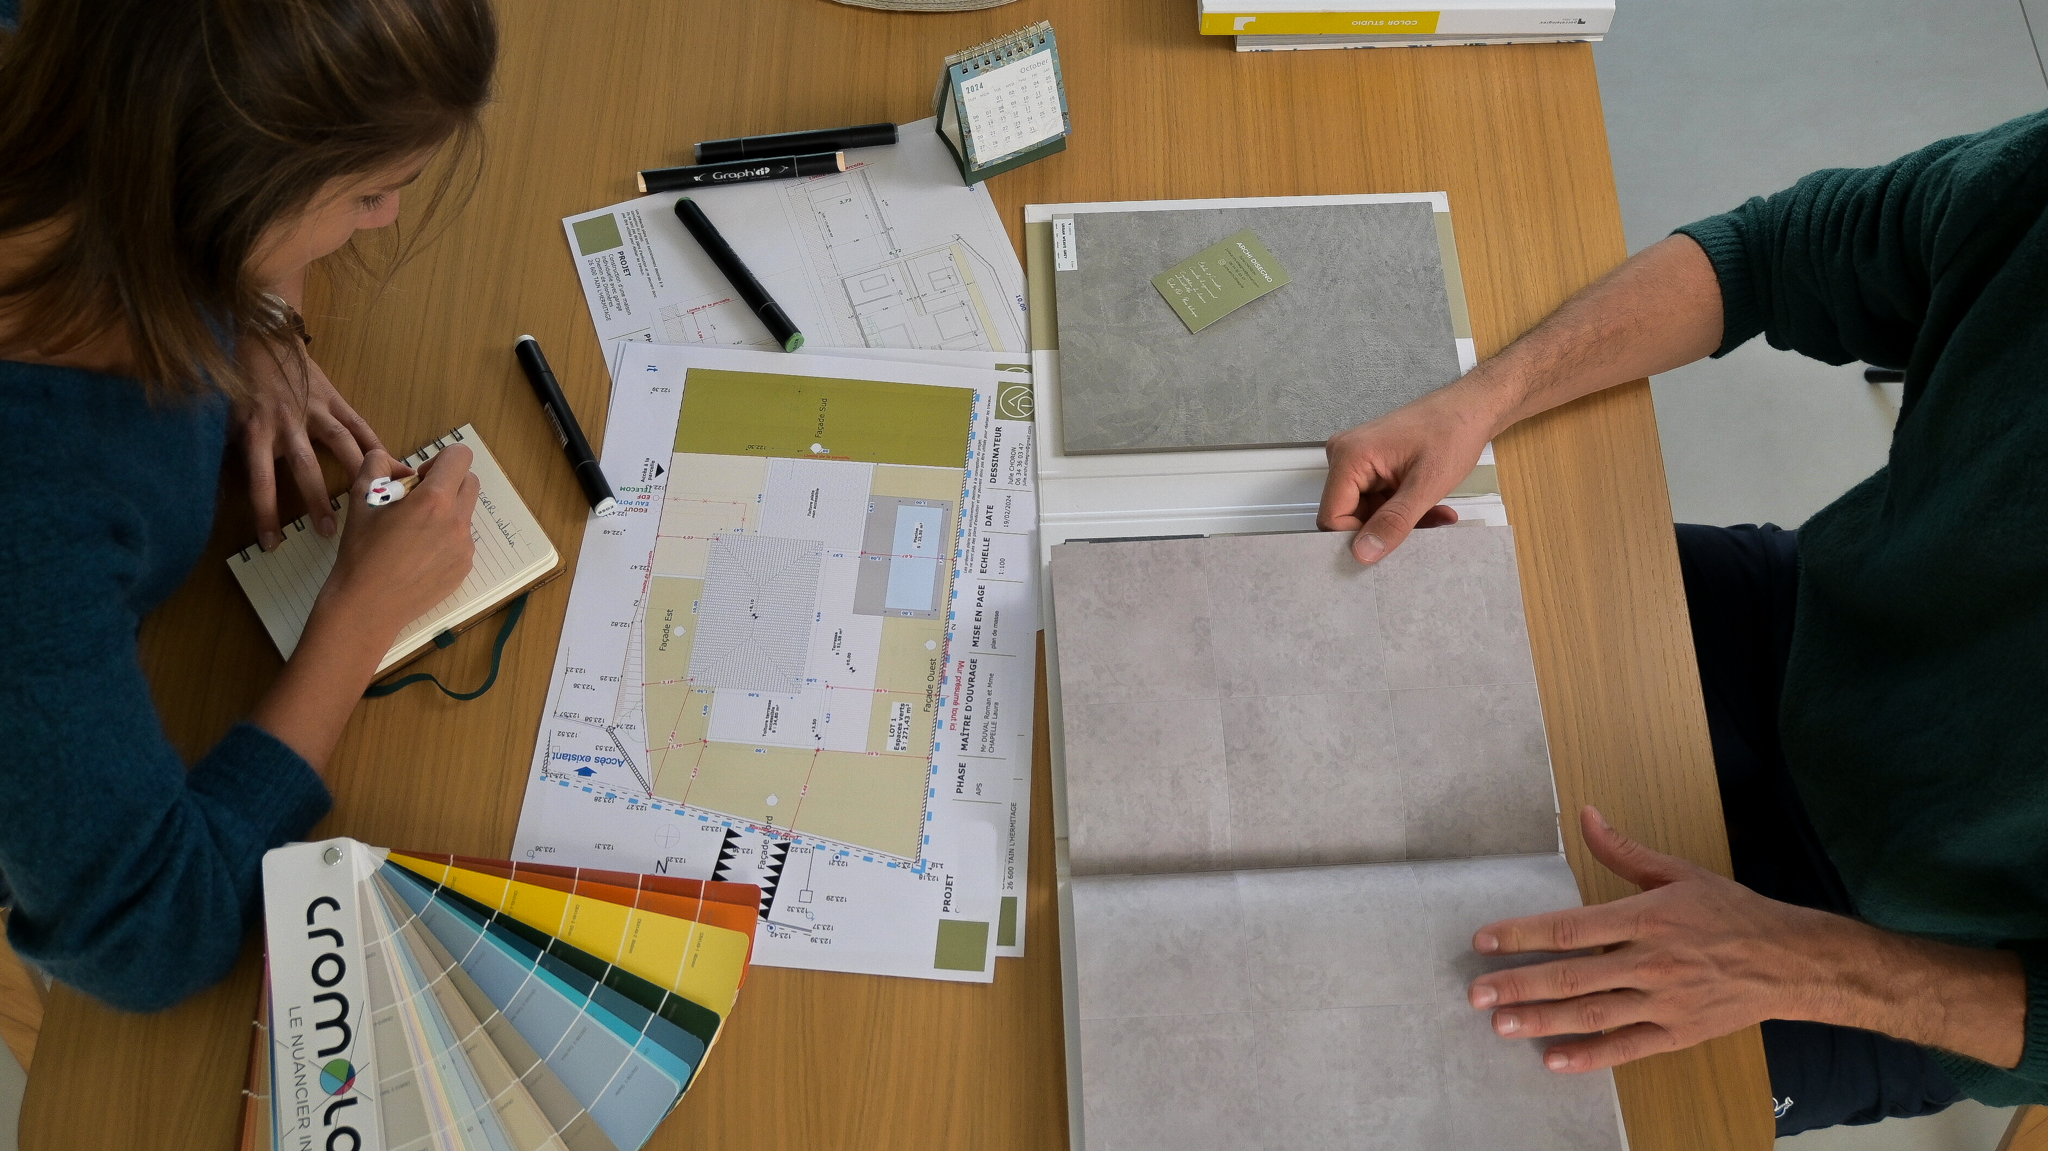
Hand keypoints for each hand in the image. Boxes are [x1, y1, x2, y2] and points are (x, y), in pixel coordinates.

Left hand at [234, 337, 383, 550]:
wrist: (259, 336)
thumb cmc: (238, 381)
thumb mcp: (223, 418)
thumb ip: (227, 453)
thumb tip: (220, 497)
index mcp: (255, 430)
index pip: (260, 481)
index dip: (265, 514)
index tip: (272, 543)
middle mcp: (287, 423)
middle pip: (305, 468)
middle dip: (317, 502)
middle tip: (329, 533)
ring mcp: (315, 409)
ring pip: (341, 446)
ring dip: (358, 476)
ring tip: (374, 501)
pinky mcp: (334, 399)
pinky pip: (358, 425)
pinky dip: (375, 445)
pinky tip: (393, 465)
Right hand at [315, 447, 478, 641]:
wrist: (367, 604)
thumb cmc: (361, 551)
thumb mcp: (361, 498)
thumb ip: (377, 464)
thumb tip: (399, 465)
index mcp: (434, 500)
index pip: (461, 457)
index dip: (440, 460)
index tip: (420, 478)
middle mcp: (457, 522)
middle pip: (470, 482)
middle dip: (447, 483)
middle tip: (417, 501)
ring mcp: (465, 547)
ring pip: (466, 513)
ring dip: (447, 511)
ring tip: (414, 531)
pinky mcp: (464, 568)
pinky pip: (463, 540)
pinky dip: (446, 538)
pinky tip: (418, 554)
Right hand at [1318, 382, 1497, 563]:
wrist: (1471, 408)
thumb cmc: (1453, 432)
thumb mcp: (1426, 485)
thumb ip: (1394, 522)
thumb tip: (1363, 553)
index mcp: (1349, 456)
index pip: (1332, 517)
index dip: (1357, 538)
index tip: (1389, 546)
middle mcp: (1344, 456)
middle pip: (1348, 516)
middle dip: (1384, 529)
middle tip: (1423, 529)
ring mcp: (1356, 460)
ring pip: (1365, 512)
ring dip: (1398, 520)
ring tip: (1434, 514)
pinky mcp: (1370, 465)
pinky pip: (1376, 500)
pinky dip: (1401, 509)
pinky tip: (1428, 506)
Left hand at [1466, 806, 1845, 1074]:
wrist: (1789, 961)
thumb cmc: (1730, 912)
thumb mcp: (1677, 872)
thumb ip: (1623, 850)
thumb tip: (1584, 814)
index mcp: (1646, 918)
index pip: (1571, 927)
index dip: (1523, 934)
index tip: (1484, 941)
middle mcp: (1651, 962)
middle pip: (1572, 976)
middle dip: (1519, 984)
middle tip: (1476, 993)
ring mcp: (1664, 1001)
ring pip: (1592, 1014)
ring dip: (1542, 1021)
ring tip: (1500, 1025)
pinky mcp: (1677, 1032)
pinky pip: (1627, 1047)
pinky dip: (1589, 1056)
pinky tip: (1554, 1059)